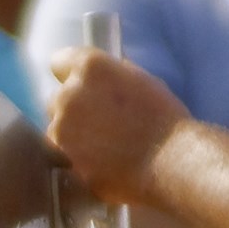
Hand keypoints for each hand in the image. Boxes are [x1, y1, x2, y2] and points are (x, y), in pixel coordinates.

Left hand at [45, 46, 188, 205]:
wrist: (171, 164)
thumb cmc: (165, 122)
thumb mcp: (142, 82)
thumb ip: (112, 75)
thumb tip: (98, 76)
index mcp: (90, 68)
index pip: (60, 62)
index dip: (71, 75)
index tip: (82, 87)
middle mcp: (69, 94)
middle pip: (57, 99)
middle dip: (73, 110)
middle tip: (100, 125)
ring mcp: (61, 128)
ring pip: (56, 129)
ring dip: (71, 137)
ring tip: (104, 150)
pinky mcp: (62, 159)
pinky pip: (60, 156)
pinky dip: (74, 160)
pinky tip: (99, 165)